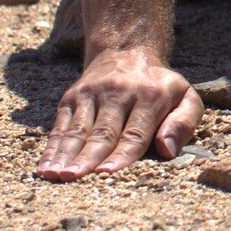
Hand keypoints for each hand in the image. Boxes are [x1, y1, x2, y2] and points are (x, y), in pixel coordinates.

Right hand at [37, 49, 202, 180]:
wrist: (128, 52)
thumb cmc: (159, 87)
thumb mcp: (185, 97)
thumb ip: (184, 122)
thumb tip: (167, 150)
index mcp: (151, 96)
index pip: (135, 132)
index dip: (122, 154)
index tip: (109, 173)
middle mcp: (119, 93)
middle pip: (103, 132)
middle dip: (88, 157)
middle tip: (75, 179)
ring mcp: (93, 93)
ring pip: (78, 130)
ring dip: (65, 154)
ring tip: (55, 176)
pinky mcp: (73, 96)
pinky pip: (61, 125)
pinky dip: (52, 148)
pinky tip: (44, 167)